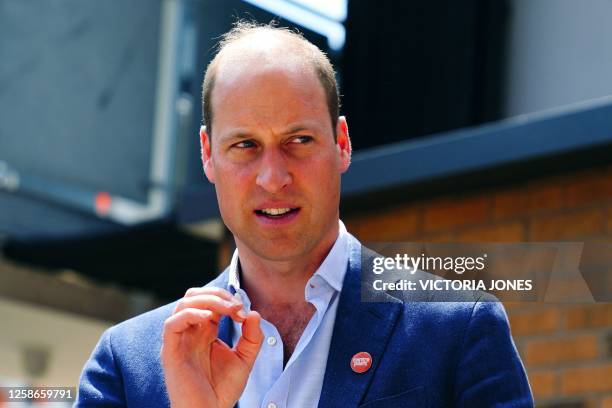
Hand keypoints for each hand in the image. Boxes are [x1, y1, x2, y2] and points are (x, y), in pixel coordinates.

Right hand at [161, 287, 262, 407]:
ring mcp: (179, 341)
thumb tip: (254, 313)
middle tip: (236, 306)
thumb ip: (251, 337)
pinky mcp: (170, 352)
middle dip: (217, 294)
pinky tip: (209, 319)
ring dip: (208, 300)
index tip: (244, 311)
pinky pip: (171, 324)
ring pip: (183, 304)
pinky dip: (190, 314)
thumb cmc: (223, 389)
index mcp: (204, 331)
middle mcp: (190, 332)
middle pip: (194, 296)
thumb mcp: (245, 360)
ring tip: (227, 310)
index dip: (227, 299)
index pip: (210, 300)